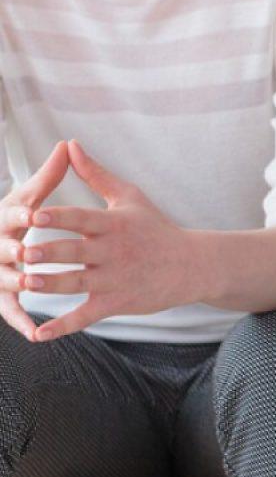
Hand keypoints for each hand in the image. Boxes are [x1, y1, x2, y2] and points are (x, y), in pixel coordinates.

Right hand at [0, 142, 68, 340]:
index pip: (10, 213)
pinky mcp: (2, 296)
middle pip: (2, 248)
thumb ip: (48, 176)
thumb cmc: (12, 219)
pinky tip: (36, 332)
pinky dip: (20, 321)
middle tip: (29, 251)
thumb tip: (67, 144)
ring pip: (3, 279)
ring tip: (31, 283)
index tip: (33, 212)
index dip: (20, 212)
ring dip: (15, 281)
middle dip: (14, 249)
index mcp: (5, 219)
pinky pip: (9, 310)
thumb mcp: (26, 197)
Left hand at [26, 140, 195, 341]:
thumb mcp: (130, 197)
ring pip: (77, 283)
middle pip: (77, 251)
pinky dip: (63, 326)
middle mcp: (114, 251)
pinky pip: (86, 316)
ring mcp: (115, 278)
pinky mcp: (116, 302)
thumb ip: (96, 174)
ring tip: (26, 283)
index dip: (59, 217)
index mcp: (115, 224)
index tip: (35, 214)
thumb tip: (70, 146)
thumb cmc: (156, 227)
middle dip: (50, 252)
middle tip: (24, 251)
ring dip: (51, 284)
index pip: (83, 218)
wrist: (190, 264)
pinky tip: (39, 334)